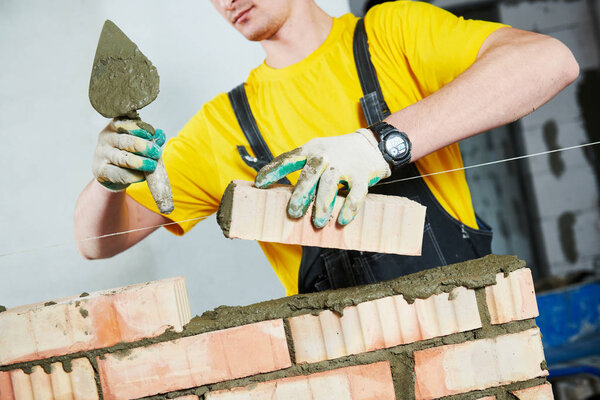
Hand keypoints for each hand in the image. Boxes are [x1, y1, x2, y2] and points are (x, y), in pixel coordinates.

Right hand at [92, 119, 165, 190]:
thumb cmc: (128, 151)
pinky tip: (142, 176)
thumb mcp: (139, 141)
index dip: (140, 129)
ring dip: (140, 163)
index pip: (126, 123)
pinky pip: (119, 174)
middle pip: (125, 141)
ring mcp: (102, 154)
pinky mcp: (101, 170)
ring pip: (123, 159)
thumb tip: (161, 134)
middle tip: (156, 152)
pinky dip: (133, 176)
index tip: (152, 134)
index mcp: (115, 126)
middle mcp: (106, 138)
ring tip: (152, 165)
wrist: (112, 171)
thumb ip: (150, 138)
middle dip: (144, 147)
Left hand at [255, 129, 390, 227]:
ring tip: (317, 223)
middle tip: (293, 212)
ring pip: (330, 184)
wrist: (370, 145)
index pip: (288, 159)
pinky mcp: (362, 175)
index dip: (273, 170)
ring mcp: (344, 165)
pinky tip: (342, 220)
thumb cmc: (336, 155)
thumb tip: (278, 199)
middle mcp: (325, 156)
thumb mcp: (317, 153)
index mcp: (310, 151)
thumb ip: (302, 171)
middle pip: (310, 174)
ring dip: (323, 204)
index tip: (259, 184)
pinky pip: (356, 193)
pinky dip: (349, 208)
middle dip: (301, 194)